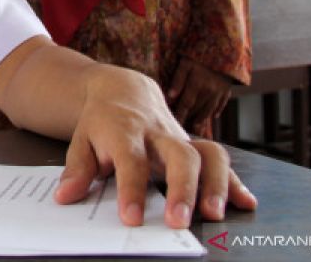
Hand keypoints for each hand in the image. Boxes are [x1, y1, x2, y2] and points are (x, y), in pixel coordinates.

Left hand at [54, 65, 255, 227]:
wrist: (123, 89)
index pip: (131, 160)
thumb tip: (65, 196)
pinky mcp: (194, 143)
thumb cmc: (102, 120)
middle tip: (179, 221)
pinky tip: (245, 203)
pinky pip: (220, 159)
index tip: (132, 218)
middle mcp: (157, 133)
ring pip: (208, 153)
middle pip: (179, 155)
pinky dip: (234, 182)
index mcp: (125, 131)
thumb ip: (76, 169)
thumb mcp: (81, 139)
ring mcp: (180, 137)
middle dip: (182, 188)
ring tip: (214, 215)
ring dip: (216, 185)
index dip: (131, 189)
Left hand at [167, 57, 232, 134]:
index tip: (174, 123)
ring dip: (202, 119)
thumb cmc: (200, 53)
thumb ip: (178, 79)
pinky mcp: (226, 89)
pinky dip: (217, 110)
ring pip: (209, 109)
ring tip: (196, 126)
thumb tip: (170, 97)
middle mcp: (209, 91)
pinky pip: (222, 103)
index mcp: (197, 84)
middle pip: (197, 109)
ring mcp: (219, 92)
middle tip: (182, 128)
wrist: (224, 47)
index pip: (186, 104)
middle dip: (189, 119)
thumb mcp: (186, 63)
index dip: (180, 114)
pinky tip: (214, 116)